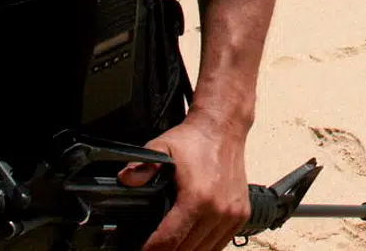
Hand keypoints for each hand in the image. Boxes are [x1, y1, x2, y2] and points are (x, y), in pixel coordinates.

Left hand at [120, 121, 249, 250]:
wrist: (224, 127)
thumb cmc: (194, 140)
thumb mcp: (162, 147)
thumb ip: (142, 166)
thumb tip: (124, 180)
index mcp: (198, 198)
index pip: (169, 240)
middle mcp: (219, 210)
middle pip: (186, 250)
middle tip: (152, 249)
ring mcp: (232, 215)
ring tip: (168, 248)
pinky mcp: (241, 215)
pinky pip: (220, 244)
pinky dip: (204, 248)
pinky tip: (190, 244)